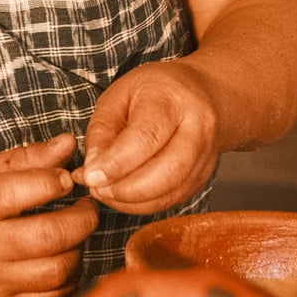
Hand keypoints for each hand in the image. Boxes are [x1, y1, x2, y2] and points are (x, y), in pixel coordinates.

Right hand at [0, 133, 98, 296]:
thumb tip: (69, 142)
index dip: (50, 183)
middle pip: (46, 237)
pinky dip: (69, 277)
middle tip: (88, 208)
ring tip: (76, 233)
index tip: (68, 178)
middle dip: (81, 219)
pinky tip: (64, 257)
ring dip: (78, 249)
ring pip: (56, 271)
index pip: (14, 194)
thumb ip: (28, 157)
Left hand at [73, 60, 220, 213]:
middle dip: (125, 190)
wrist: (199, 93)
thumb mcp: (118, 95)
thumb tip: (93, 170)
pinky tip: (123, 196)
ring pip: (171, 192)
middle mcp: (198, 128)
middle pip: (167, 171)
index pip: (147, 137)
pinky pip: (173, 199)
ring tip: (105, 192)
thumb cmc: (153, 91)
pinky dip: (144, 205)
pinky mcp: (203, 177)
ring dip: (132, 201)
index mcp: (173, 99)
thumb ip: (102, 131)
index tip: (90, 176)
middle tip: (96, 188)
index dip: (116, 163)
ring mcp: (206, 156)